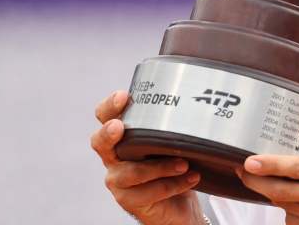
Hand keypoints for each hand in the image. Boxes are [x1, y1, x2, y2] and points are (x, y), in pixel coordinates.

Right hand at [91, 91, 205, 224]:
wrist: (177, 202)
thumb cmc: (172, 163)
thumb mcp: (172, 141)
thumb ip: (174, 126)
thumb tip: (198, 103)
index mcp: (121, 137)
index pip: (105, 117)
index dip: (109, 107)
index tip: (122, 96)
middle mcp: (114, 158)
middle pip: (100, 143)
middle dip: (109, 133)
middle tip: (119, 127)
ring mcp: (118, 181)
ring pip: (132, 172)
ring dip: (160, 167)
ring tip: (184, 164)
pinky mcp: (128, 201)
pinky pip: (149, 193)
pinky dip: (173, 185)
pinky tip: (191, 178)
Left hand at [236, 154, 298, 224]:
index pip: (294, 168)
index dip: (269, 165)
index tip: (249, 161)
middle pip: (280, 190)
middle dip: (256, 182)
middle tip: (243, 172)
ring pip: (284, 207)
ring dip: (273, 196)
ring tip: (267, 185)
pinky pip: (296, 222)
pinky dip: (290, 213)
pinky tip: (294, 207)